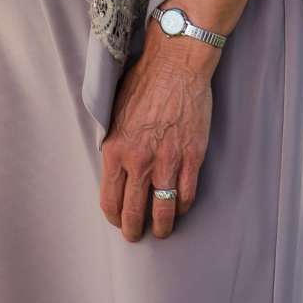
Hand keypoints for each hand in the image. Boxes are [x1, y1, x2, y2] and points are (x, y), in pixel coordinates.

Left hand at [98, 26, 216, 241]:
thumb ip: (114, 142)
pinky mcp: (192, 157)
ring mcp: (168, 161)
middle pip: (134, 210)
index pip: (109, 197)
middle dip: (134, 229)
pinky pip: (187, 193)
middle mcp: (139, 160)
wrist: (176, 66)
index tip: (117, 221)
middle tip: (136, 236)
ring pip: (163, 208)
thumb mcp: (115, 112)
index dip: (113, 215)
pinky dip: (182, 205)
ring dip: (161, 225)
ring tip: (161, 231)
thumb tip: (113, 164)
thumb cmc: (143, 82)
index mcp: (115, 149)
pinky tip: (180, 207)